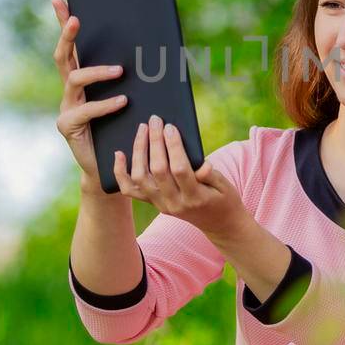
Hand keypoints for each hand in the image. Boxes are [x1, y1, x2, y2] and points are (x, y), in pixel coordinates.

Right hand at [52, 0, 127, 191]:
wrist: (111, 167)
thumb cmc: (123, 128)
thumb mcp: (128, 98)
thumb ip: (130, 79)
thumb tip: (154, 50)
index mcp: (81, 79)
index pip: (70, 46)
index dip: (61, 22)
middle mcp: (70, 91)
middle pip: (63, 56)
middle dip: (67, 35)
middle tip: (76, 19)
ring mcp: (66, 108)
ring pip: (75, 80)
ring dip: (97, 72)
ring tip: (120, 71)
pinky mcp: (68, 126)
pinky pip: (87, 110)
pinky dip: (106, 105)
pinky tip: (123, 102)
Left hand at [113, 114, 244, 238]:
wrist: (218, 224)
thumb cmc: (224, 199)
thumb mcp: (226, 187)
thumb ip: (212, 176)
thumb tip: (203, 165)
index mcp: (195, 197)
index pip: (179, 169)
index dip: (174, 147)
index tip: (170, 127)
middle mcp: (174, 203)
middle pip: (158, 170)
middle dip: (155, 142)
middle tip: (155, 120)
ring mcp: (161, 205)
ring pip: (141, 177)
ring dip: (139, 151)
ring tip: (143, 129)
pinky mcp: (153, 203)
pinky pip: (130, 189)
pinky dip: (120, 172)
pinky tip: (119, 154)